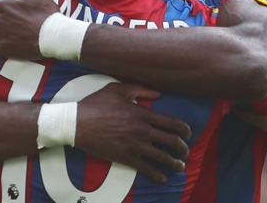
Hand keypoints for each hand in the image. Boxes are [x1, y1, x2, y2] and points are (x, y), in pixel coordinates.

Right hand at [75, 83, 190, 183]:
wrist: (77, 123)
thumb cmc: (97, 104)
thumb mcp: (118, 89)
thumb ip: (141, 89)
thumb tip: (159, 94)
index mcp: (142, 114)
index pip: (171, 122)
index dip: (183, 129)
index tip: (188, 133)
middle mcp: (142, 131)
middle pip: (170, 141)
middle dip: (182, 147)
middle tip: (186, 151)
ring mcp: (134, 146)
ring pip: (161, 157)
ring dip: (174, 163)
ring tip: (181, 166)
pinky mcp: (125, 157)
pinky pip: (145, 168)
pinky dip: (156, 174)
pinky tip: (163, 177)